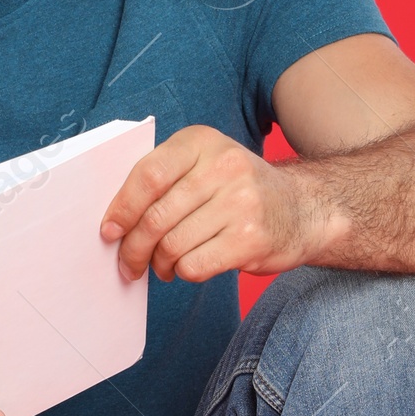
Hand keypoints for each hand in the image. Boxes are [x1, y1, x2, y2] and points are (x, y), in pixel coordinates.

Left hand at [100, 124, 318, 283]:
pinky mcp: (250, 239)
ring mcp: (241, 203)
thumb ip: (164, 181)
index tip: (109, 231)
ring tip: (162, 266)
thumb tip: (115, 221)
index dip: (121, 208)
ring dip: (159, 264)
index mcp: (202, 142)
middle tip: (128, 264)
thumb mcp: (206, 165)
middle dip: (133, 248)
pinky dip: (183, 273)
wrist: (304, 209)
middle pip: (156, 217)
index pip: (148, 175)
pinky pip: (194, 265)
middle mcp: (224, 167)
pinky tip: (187, 267)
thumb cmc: (240, 191)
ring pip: (172, 245)